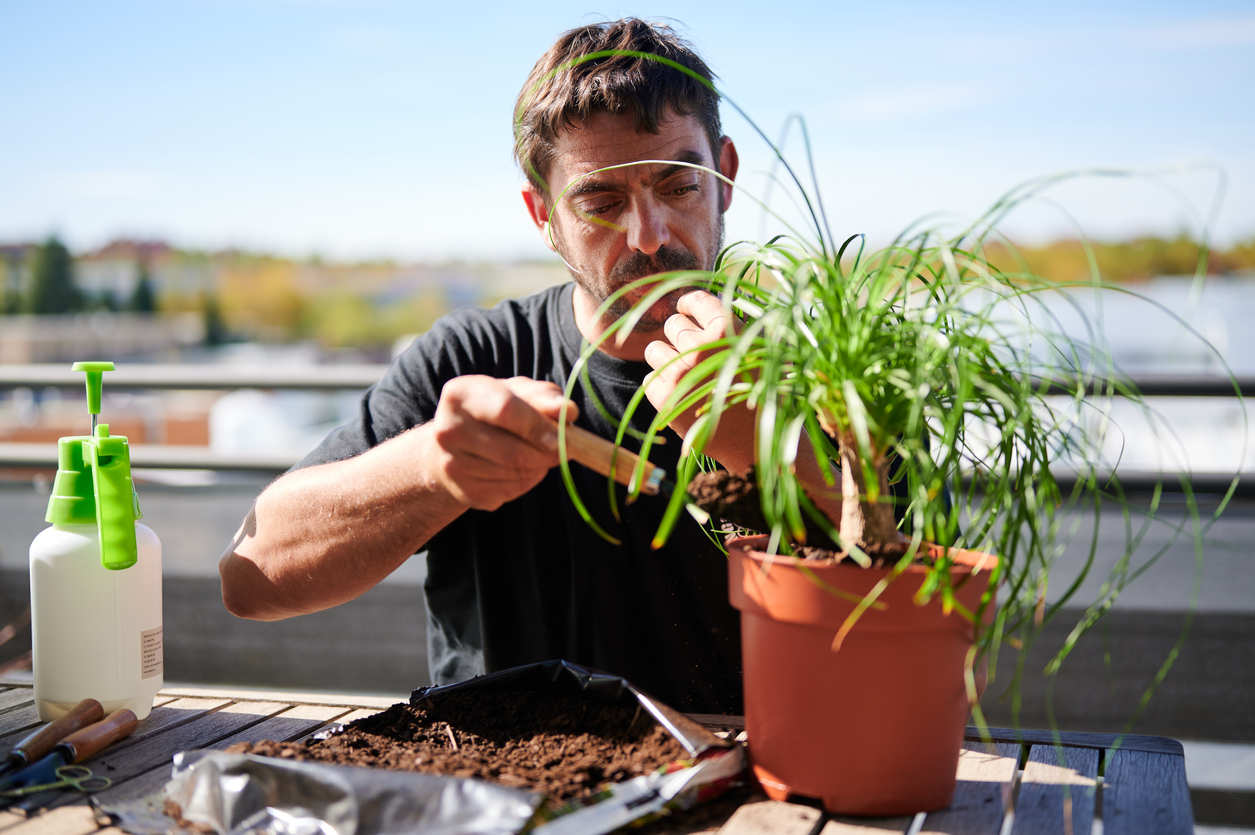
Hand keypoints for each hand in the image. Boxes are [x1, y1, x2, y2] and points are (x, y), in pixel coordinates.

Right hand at [420, 375, 578, 510]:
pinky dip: (527, 481)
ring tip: (539, 455)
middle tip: (562, 450)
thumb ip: (545, 396)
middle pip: (512, 451)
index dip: (538, 426)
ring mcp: (451, 464)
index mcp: (459, 395)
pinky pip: (509, 491)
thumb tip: (568, 411)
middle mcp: (447, 429)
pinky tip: (523, 469)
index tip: (560, 437)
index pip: (506, 410)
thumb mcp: (517, 392)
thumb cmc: (494, 411)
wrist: (455, 444)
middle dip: (545, 453)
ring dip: (539, 467)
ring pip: (514, 473)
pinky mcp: (463, 491)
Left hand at [643, 290, 754, 471]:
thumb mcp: (760, 352)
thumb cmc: (761, 396)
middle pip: (673, 324)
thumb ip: (733, 327)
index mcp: (727, 331)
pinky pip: (648, 378)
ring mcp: (679, 372)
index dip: (687, 303)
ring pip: (654, 349)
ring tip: (684, 374)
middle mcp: (700, 347)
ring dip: (665, 358)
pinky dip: (660, 385)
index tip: (685, 309)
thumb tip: (701, 306)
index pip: (696, 300)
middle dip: (680, 336)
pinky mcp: (663, 397)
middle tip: (693, 354)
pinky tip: (681, 395)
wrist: (754, 442)